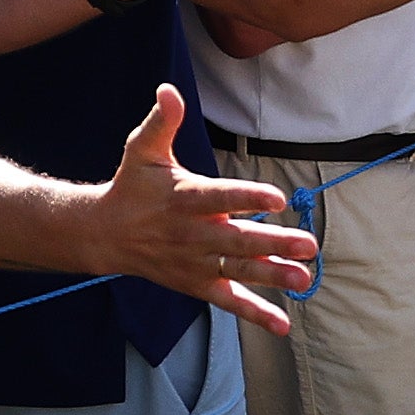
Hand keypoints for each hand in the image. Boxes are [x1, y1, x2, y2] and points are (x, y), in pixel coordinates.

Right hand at [93, 84, 313, 332]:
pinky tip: (283, 324)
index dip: (248, 197)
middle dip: (274, 243)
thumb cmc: (132, 186)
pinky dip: (254, 313)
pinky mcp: (197, 284)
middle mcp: (193, 234)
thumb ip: (161, 121)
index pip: (220, 197)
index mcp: (184, 198)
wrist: (105, 234)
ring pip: (239, 271)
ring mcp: (196, 263)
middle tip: (309, 244)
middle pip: (237, 240)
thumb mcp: (142, 149)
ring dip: (273, 276)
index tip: (278, 197)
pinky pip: (229, 300)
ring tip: (304, 279)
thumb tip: (169, 90)